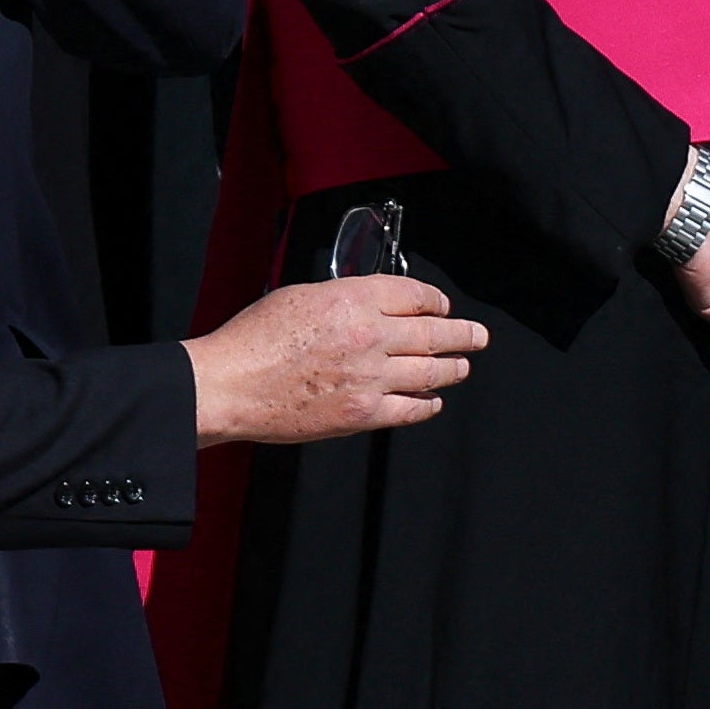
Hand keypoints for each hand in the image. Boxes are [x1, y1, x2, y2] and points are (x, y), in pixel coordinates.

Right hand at [187, 275, 489, 445]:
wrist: (231, 385)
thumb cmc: (253, 340)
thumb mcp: (298, 296)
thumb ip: (341, 298)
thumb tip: (368, 306)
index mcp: (352, 299)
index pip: (413, 295)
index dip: (434, 300)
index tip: (441, 305)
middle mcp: (370, 336)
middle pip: (433, 333)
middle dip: (462, 333)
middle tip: (477, 335)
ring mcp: (370, 378)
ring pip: (430, 371)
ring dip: (453, 368)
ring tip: (463, 366)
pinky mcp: (363, 414)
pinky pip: (410, 408)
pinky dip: (427, 403)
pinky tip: (433, 400)